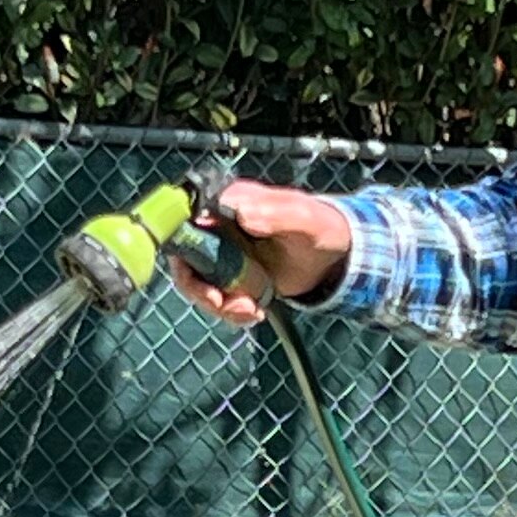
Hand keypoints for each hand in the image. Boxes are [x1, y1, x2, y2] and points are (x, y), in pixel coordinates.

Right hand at [169, 178, 353, 324]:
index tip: (196, 273)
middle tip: (223, 303)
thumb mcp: (304, 218)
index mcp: (231, 202)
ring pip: (198, 282)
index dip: (183, 245)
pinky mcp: (229, 276)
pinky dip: (231, 312)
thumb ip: (276, 213)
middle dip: (199, 287)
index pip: (187, 217)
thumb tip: (242, 213)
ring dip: (219, 304)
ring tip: (251, 311)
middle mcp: (218, 226)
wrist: (333, 257)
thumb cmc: (320, 227)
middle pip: (185, 256)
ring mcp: (221, 253)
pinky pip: (216, 297)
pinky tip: (255, 314)